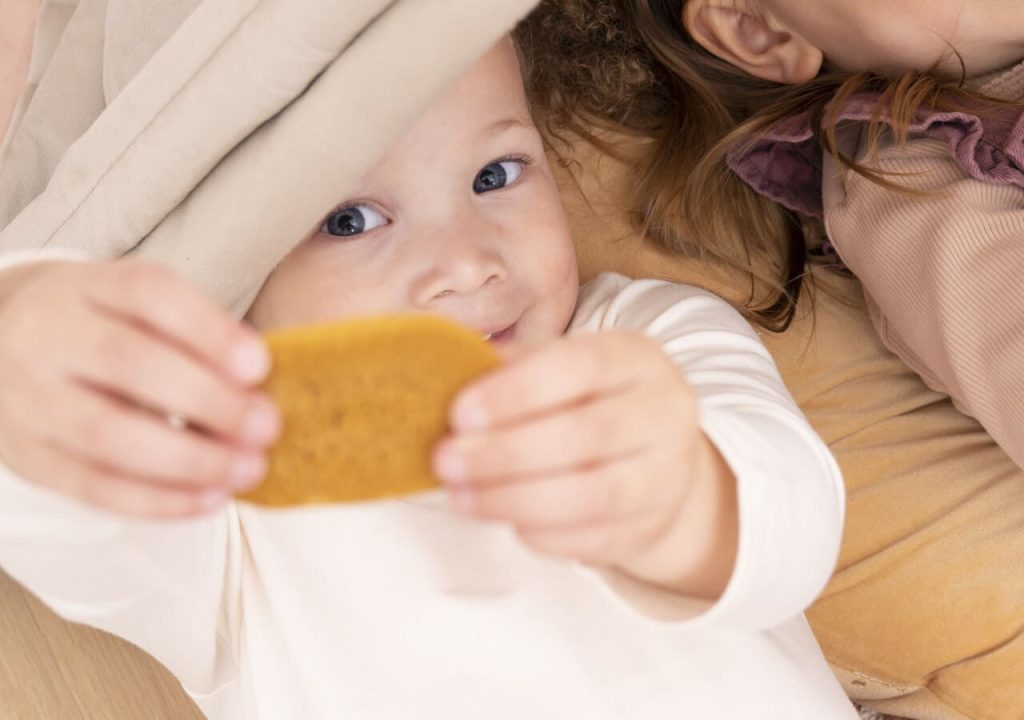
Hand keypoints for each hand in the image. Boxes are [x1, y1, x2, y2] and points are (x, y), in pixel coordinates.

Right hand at [0, 258, 279, 517]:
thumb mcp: (139, 307)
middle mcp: (50, 335)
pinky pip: (95, 486)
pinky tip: (211, 498)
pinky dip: (159, 499)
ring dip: (190, 459)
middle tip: (266, 426)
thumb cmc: (106, 327)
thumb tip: (259, 386)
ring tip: (248, 468)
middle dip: (208, 400)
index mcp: (89, 286)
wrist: (3, 346)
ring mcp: (31, 398)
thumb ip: (195, 335)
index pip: (149, 294)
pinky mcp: (31, 456)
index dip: (208, 330)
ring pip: (107, 434)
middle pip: (127, 363)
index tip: (259, 366)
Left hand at [433, 330, 736, 594]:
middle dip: (505, 453)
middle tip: (446, 462)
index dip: (516, 392)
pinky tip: (507, 522)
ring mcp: (668, 473)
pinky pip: (597, 538)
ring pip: (594, 494)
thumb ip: (508, 371)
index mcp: (635, 357)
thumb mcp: (556, 370)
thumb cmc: (587, 403)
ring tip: (461, 497)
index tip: (460, 414)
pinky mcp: (654, 526)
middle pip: (587, 434)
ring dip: (515, 499)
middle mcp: (664, 410)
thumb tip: (443, 383)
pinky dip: (545, 534)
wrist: (652, 458)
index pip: (579, 366)